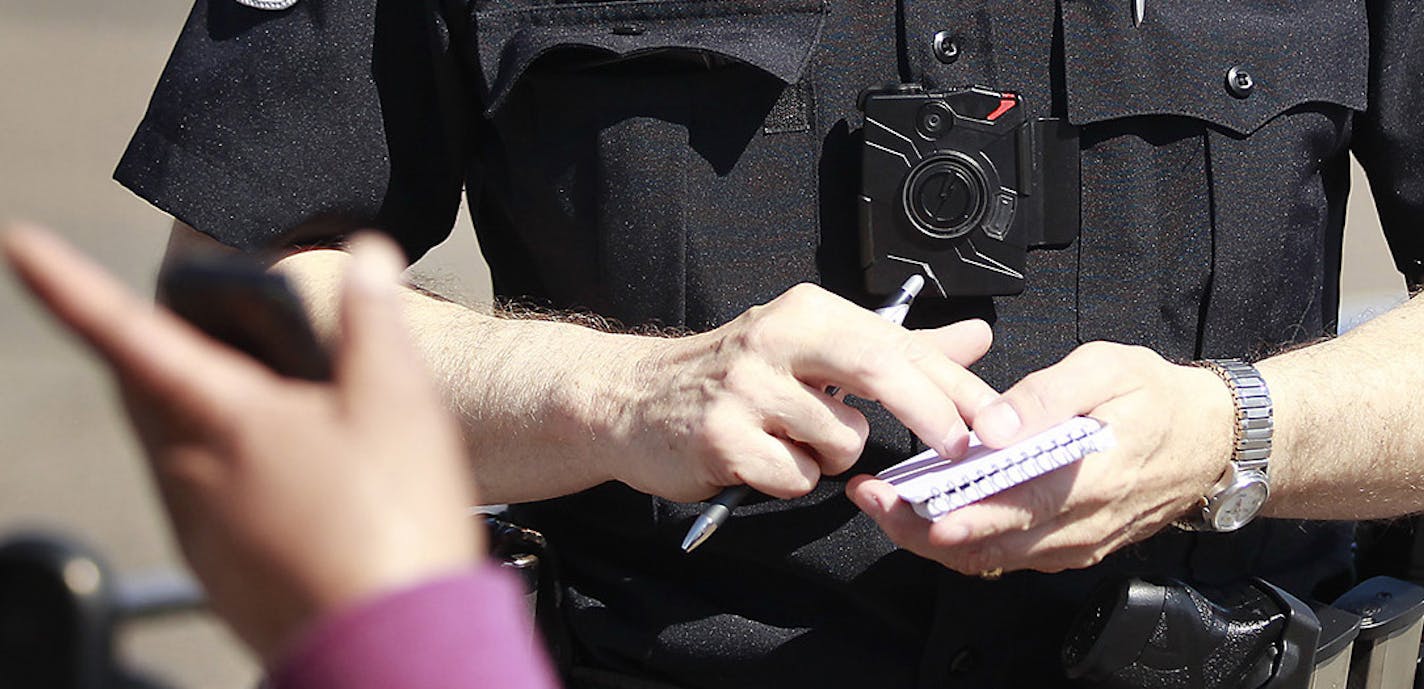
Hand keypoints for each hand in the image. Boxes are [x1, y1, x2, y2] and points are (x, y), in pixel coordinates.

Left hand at [3, 226, 479, 661]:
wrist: (391, 646)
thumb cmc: (393, 519)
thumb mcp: (399, 401)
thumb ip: (372, 318)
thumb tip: (365, 253)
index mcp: (220, 417)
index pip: (126, 333)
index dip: (69, 285)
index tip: (19, 245)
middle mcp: (189, 472)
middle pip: (138, 391)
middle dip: (147, 348)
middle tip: (191, 324)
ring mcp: (199, 528)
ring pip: (168, 447)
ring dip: (191, 410)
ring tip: (268, 406)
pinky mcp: (218, 572)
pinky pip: (198, 500)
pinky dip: (221, 468)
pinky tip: (288, 483)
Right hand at [598, 283, 998, 501]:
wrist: (632, 399)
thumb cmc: (736, 374)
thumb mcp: (815, 347)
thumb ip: (900, 349)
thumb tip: (976, 341)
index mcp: (806, 311)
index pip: (898, 344)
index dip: (958, 388)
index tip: (1003, 423)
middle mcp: (775, 339)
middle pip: (878, 373)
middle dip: (933, 416)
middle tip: (966, 450)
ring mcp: (744, 391)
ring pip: (842, 444)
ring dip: (832, 456)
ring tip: (791, 438)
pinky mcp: (722, 441)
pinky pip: (797, 479)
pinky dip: (791, 480)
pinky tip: (760, 459)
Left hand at [848, 341, 1233, 575]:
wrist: (1213, 441)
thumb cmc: (1158, 397)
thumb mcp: (1108, 370)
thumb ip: (1049, 395)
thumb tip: (997, 423)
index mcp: (1090, 481)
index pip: (1014, 510)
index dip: (958, 516)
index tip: (909, 507)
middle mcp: (1078, 527)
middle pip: (989, 546)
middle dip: (921, 529)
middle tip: (871, 500)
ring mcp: (1072, 545)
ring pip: (991, 558)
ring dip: (933, 538)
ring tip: (883, 504)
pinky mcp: (1067, 549)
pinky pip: (1007, 556)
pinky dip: (963, 539)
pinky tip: (926, 510)